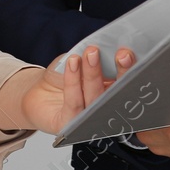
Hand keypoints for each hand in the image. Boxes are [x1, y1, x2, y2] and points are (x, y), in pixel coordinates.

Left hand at [0, 45, 124, 134]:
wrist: (37, 92)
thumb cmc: (63, 76)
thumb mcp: (81, 59)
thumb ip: (94, 55)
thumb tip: (108, 43)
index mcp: (113, 92)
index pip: (128, 83)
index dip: (132, 70)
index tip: (130, 54)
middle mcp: (104, 108)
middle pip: (118, 94)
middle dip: (122, 73)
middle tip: (122, 55)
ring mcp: (87, 119)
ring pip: (96, 97)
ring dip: (95, 73)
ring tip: (91, 53)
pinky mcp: (69, 125)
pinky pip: (74, 102)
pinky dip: (74, 80)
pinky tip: (73, 63)